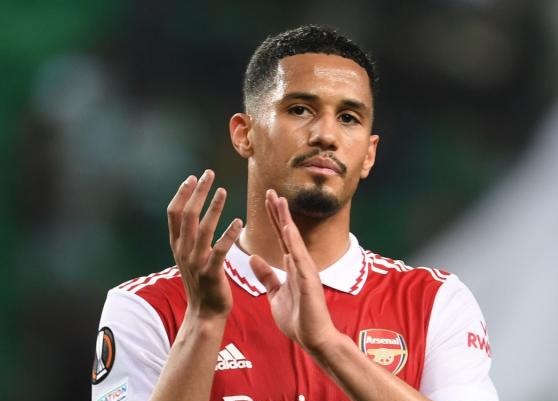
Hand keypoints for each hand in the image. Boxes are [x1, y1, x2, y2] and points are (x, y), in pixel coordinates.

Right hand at [167, 170, 241, 319]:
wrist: (204, 314)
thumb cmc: (201, 283)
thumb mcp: (188, 258)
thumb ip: (188, 237)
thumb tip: (192, 214)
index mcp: (177, 246)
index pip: (174, 214)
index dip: (182, 194)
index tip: (192, 178)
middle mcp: (183, 251)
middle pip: (187, 215)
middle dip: (198, 192)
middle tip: (209, 174)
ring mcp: (196, 263)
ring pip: (203, 229)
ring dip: (213, 207)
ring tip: (222, 190)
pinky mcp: (211, 273)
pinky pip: (220, 250)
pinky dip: (229, 234)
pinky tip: (239, 221)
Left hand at [249, 189, 337, 352]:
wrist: (313, 338)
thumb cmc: (297, 318)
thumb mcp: (275, 293)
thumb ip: (267, 275)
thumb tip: (255, 258)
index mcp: (291, 265)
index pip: (280, 236)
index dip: (273, 218)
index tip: (267, 200)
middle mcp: (299, 262)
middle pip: (287, 232)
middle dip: (278, 211)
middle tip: (270, 191)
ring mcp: (305, 269)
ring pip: (293, 239)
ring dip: (285, 220)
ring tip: (278, 201)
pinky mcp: (309, 280)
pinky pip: (299, 257)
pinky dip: (293, 242)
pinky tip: (286, 228)